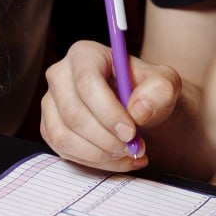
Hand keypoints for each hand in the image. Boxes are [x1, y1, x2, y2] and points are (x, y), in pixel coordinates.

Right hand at [40, 40, 181, 171]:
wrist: (138, 108)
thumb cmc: (147, 91)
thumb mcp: (165, 84)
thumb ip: (159, 91)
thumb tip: (137, 111)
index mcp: (85, 54)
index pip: (87, 83)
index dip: (107, 111)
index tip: (131, 133)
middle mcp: (60, 74)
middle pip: (73, 113)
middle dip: (106, 139)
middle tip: (134, 148)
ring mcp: (50, 102)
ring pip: (64, 136)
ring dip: (100, 154)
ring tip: (129, 154)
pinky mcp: (49, 127)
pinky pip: (63, 150)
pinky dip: (93, 162)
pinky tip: (116, 158)